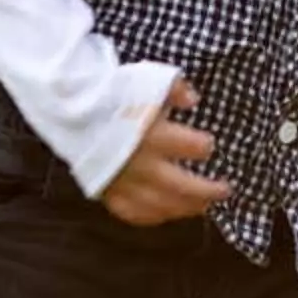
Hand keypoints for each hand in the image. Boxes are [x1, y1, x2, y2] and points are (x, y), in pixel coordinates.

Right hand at [99, 77, 230, 225]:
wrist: (72, 110)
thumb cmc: (115, 94)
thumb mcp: (147, 80)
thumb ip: (174, 88)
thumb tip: (193, 100)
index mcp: (155, 134)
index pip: (193, 147)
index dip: (204, 146)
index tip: (209, 144)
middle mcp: (142, 163)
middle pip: (183, 186)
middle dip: (207, 191)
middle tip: (225, 191)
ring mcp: (125, 182)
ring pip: (161, 205)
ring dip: (185, 208)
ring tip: (202, 207)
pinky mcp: (109, 193)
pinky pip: (133, 214)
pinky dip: (152, 217)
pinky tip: (166, 214)